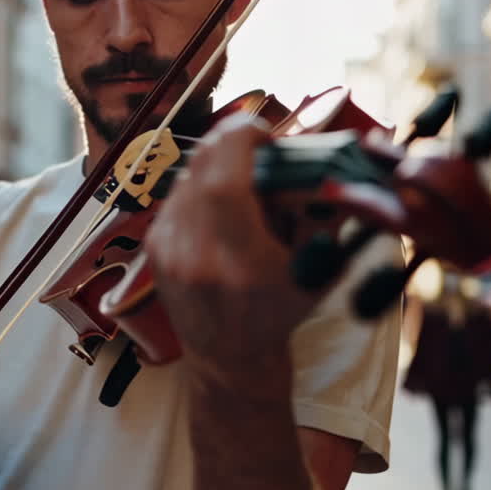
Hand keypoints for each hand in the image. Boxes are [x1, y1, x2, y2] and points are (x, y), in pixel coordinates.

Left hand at [144, 114, 320, 389]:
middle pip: (202, 166)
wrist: (229, 357)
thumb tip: (338, 159)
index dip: (242, 139)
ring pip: (186, 175)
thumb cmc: (280, 311)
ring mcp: (166, 249)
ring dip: (217, 164)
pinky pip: (175, 194)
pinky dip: (200, 186)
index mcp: (237, 260)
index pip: (223, 177)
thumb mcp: (317, 269)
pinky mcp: (152, 247)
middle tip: (260, 145)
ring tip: (245, 178)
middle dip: (232, 142)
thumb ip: (325, 214)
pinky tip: (222, 202)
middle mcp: (193, 253)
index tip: (264, 133)